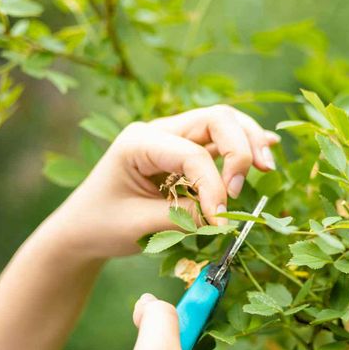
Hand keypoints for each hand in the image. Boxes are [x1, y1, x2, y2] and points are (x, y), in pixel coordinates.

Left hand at [45, 106, 278, 259]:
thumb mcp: (139, 225)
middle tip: (245, 185)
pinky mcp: (183, 152)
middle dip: (240, 148)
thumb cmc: (101, 226)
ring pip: (222, 122)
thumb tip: (222, 215)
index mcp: (138, 142)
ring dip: (248, 142)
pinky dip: (243, 145)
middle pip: (215, 119)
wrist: (81, 230)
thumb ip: (182, 217)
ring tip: (267, 166)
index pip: (192, 154)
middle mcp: (158, 131)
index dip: (213, 187)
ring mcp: (172, 138)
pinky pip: (219, 139)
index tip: (221, 220)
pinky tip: (266, 150)